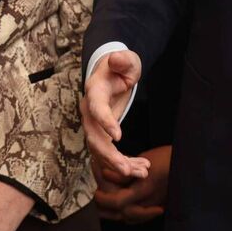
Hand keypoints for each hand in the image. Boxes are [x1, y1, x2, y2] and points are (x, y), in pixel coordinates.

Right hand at [82, 50, 149, 178]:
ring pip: (101, 151)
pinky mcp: (102, 133)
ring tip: (141, 172)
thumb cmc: (120, 65)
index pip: (96, 109)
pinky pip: (109, 152)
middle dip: (110, 157)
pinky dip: (124, 162)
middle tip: (128, 169)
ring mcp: (94, 125)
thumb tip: (115, 58)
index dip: (105, 123)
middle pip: (95, 138)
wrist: (112, 73)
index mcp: (94, 92)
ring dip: (119, 165)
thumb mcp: (125, 60)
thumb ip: (122, 60)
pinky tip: (141, 167)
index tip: (118, 137)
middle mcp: (90, 111)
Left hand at [94, 144, 170, 223]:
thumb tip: (105, 174)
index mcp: (144, 189)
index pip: (117, 202)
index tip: (95, 192)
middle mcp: (148, 202)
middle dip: (106, 209)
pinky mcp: (158, 207)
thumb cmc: (168, 158)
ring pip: (129, 218)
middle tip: (98, 199)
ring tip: (106, 207)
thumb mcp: (145, 159)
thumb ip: (125, 172)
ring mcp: (154, 207)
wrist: (190, 165)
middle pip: (121, 214)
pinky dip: (129, 216)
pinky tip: (125, 210)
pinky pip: (139, 217)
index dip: (104, 199)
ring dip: (115, 214)